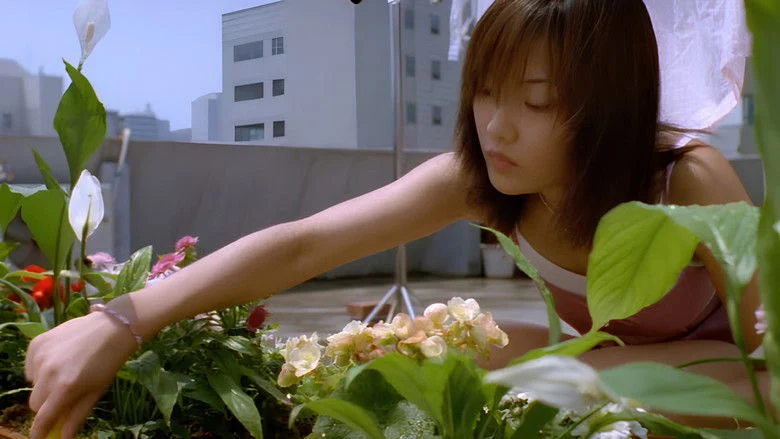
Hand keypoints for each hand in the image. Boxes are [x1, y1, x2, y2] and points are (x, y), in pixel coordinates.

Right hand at [25, 311, 138, 438]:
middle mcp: (48, 372)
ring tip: (66, 371)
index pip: (43, 418)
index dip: (39, 431)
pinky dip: (39, 368)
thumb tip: (64, 437)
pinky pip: (30, 366)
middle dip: (46, 405)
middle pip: (35, 403)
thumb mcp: (96, 391)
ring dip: (44, 385)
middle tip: (63, 396)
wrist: (112, 327)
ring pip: (33, 384)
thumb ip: (77, 415)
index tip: (39, 437)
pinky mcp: (37, 343)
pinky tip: (58, 360)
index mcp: (66, 387)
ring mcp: (41, 356)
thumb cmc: (108, 362)